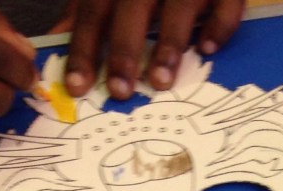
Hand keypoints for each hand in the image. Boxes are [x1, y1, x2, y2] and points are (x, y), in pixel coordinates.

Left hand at [64, 0, 245, 100]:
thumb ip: (87, 12)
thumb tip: (55, 41)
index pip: (93, 9)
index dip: (84, 48)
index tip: (78, 86)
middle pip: (132, 7)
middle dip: (124, 49)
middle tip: (119, 90)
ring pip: (180, 4)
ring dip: (169, 44)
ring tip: (161, 82)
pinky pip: (226, 1)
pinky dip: (219, 25)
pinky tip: (208, 49)